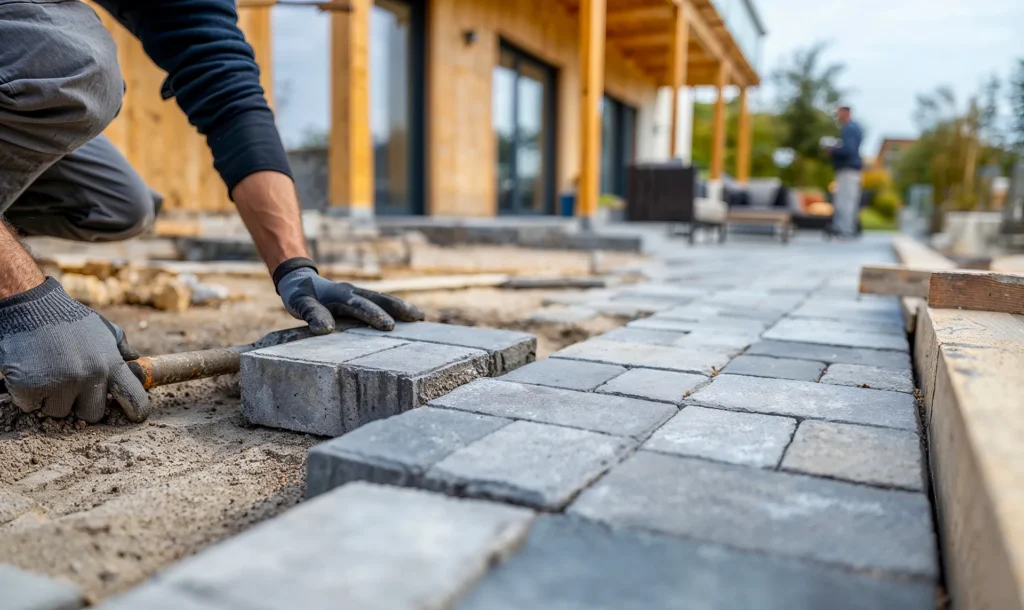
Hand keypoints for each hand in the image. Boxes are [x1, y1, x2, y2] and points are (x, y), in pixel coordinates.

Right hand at [0, 278, 150, 422]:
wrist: (29, 306)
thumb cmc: (68, 319)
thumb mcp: (103, 329)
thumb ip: (121, 349)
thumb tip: (136, 361)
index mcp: (110, 363)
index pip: (134, 398)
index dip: (136, 410)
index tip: (135, 416)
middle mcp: (88, 376)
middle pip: (92, 414)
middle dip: (81, 404)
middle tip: (70, 383)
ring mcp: (59, 383)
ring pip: (60, 413)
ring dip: (53, 399)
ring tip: (49, 372)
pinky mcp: (30, 388)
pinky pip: (32, 407)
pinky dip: (28, 395)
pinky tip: (31, 372)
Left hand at [275, 259, 423, 332]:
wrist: (300, 280)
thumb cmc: (300, 295)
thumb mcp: (300, 304)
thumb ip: (312, 315)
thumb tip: (325, 330)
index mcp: (340, 294)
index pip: (359, 305)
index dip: (373, 315)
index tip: (388, 326)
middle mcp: (354, 292)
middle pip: (379, 298)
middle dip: (397, 308)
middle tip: (417, 319)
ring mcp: (359, 294)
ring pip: (384, 298)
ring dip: (401, 307)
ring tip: (420, 317)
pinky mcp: (362, 299)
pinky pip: (381, 302)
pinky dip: (396, 308)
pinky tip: (410, 318)